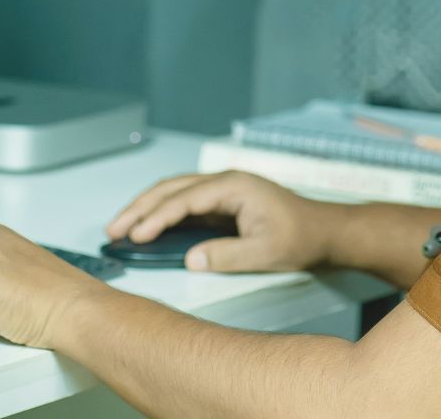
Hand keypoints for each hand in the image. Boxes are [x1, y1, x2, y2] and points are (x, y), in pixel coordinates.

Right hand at [104, 170, 338, 272]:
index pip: (184, 199)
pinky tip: (149, 227)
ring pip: (175, 193)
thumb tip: (190, 259)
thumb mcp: (265, 253)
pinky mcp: (224, 203)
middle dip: (140, 208)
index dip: (156, 217)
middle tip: (114, 229)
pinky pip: (186, 203)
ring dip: (147, 208)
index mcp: (233, 186)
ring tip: (123, 227)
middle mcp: (225, 182)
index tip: (136, 235)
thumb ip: (226, 255)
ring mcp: (223, 191)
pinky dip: (163, 213)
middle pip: (172, 189)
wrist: (326, 231)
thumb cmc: (302, 237)